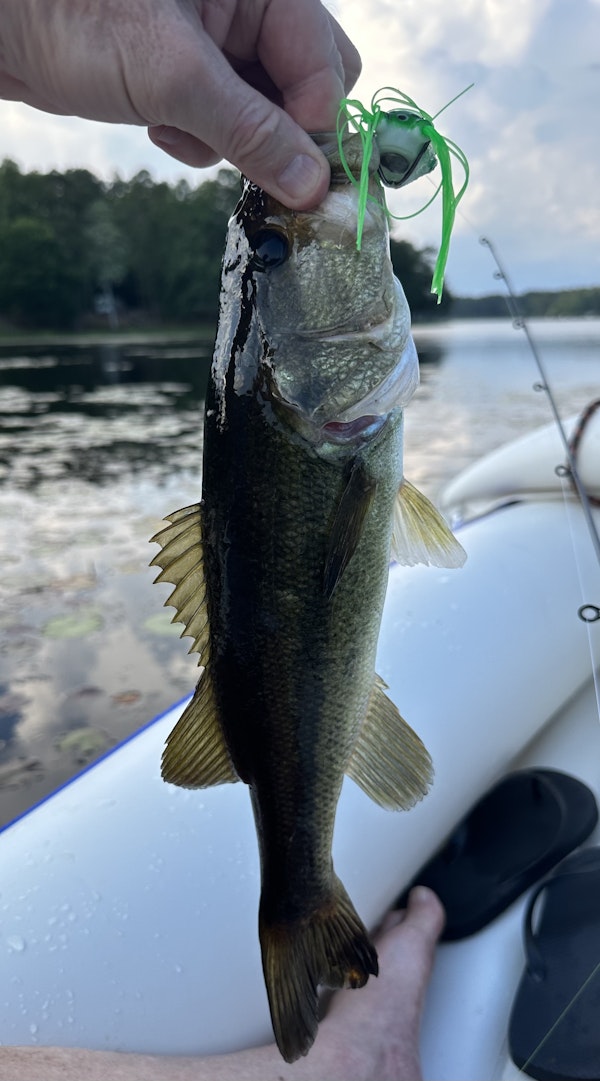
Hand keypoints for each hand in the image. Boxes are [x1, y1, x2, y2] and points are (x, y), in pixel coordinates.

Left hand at [0, 0, 360, 207]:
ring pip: (264, 112)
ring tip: (177, 127)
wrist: (6, 27)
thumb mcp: (175, 78)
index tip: (300, 177)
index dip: (315, 123)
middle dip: (277, 131)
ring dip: (229, 138)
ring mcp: (218, 42)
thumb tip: (310, 185)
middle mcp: (246, 7)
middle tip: (242, 153)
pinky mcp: (188, 73)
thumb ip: (251, 131)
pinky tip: (160, 126)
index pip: (324, 61)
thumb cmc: (77, 19)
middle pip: (305, 85)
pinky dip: (197, 136)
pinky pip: (225, 121)